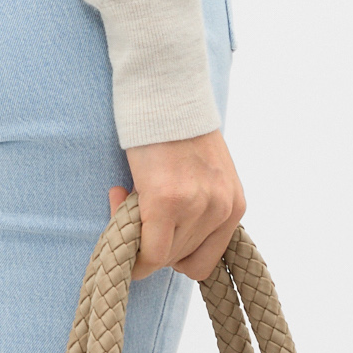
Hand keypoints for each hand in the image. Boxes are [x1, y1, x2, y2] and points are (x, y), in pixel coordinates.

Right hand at [111, 131, 246, 282]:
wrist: (167, 91)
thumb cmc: (179, 129)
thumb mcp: (205, 174)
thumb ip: (198, 207)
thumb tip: (166, 241)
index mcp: (234, 206)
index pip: (204, 261)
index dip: (174, 253)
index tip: (155, 230)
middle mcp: (222, 210)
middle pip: (181, 260)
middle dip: (154, 242)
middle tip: (134, 207)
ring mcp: (197, 207)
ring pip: (163, 258)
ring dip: (137, 237)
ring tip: (127, 195)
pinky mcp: (168, 201)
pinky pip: (149, 252)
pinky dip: (129, 248)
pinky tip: (117, 203)